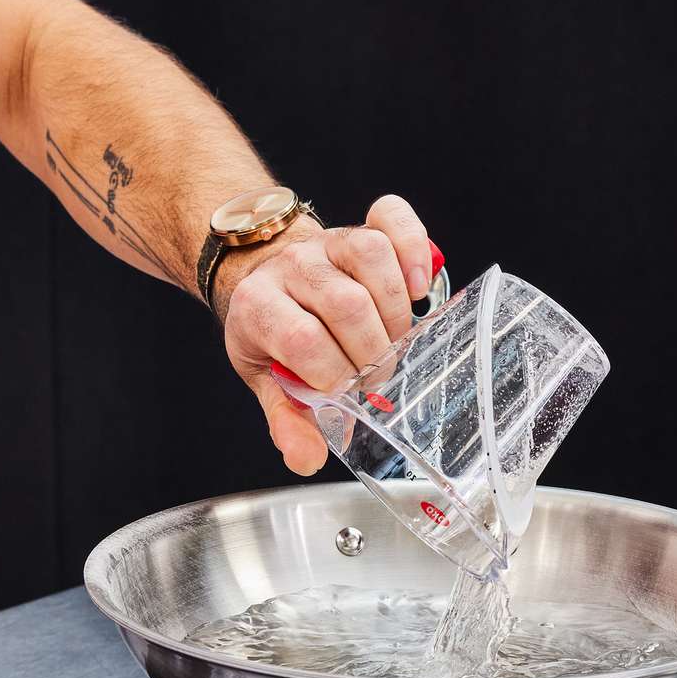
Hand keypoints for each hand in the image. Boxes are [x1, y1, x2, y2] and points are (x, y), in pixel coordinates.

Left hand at [217, 195, 431, 475]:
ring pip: (371, 258)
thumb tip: (307, 458)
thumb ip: (287, 417)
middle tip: (373, 374)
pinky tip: (419, 285)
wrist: (262, 273)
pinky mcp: (358, 227)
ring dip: (395, 312)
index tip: (344, 393)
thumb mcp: (266, 378)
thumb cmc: (270, 331)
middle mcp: (292, 267)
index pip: (302, 339)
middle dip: (372, 351)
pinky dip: (413, 248)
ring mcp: (327, 242)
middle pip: (346, 304)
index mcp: (258, 306)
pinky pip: (391, 219)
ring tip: (394, 340)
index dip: (333, 374)